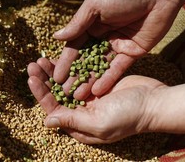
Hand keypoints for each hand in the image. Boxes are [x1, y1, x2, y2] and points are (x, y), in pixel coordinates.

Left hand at [27, 57, 165, 143]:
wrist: (153, 101)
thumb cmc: (129, 115)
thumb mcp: (100, 122)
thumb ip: (73, 121)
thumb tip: (47, 122)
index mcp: (79, 125)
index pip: (53, 110)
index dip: (41, 95)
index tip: (32, 79)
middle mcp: (81, 112)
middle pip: (56, 96)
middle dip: (43, 81)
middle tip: (32, 65)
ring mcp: (89, 98)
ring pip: (65, 84)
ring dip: (52, 73)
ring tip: (41, 60)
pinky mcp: (97, 84)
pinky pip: (77, 75)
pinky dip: (68, 68)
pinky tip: (59, 58)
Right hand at [53, 0, 180, 99]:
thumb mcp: (95, 5)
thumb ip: (77, 23)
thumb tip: (56, 37)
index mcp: (91, 24)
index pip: (75, 46)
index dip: (65, 62)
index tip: (55, 77)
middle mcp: (102, 36)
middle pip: (86, 59)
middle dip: (75, 75)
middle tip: (64, 92)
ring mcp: (117, 46)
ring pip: (100, 66)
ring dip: (89, 81)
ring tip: (78, 97)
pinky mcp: (132, 53)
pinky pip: (118, 68)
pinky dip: (108, 79)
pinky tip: (97, 91)